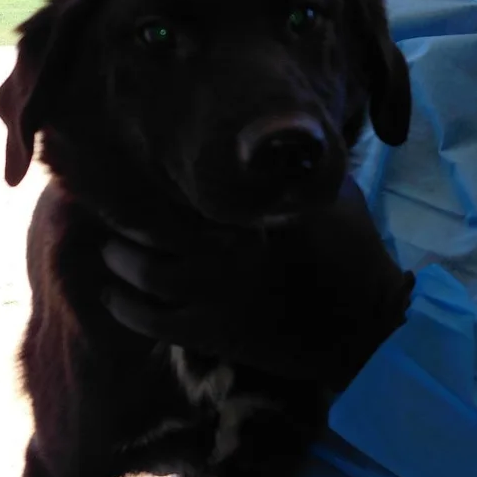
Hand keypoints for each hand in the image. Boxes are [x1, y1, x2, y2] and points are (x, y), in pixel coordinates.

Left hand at [101, 177, 413, 390]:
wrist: (365, 328)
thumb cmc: (355, 256)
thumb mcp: (337, 197)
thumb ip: (299, 173)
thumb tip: (277, 145)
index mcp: (255, 211)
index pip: (192, 186)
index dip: (156, 179)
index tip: (138, 167)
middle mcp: (228, 248)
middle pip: (155, 228)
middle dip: (128, 220)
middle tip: (113, 212)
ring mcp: (217, 292)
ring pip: (146, 273)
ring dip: (121, 261)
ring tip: (112, 251)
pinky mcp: (212, 332)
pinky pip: (153, 321)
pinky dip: (126, 309)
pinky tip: (112, 296)